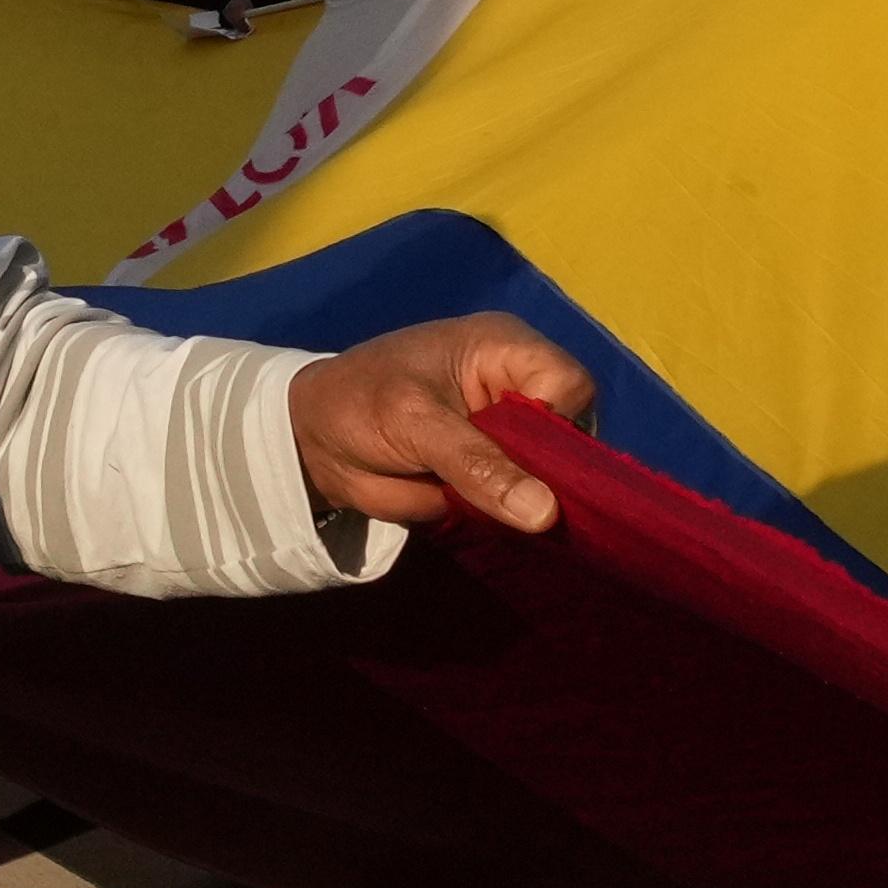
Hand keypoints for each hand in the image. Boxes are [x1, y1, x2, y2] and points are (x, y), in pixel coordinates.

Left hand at [293, 310, 590, 533]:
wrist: (313, 439)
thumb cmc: (360, 402)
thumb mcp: (415, 423)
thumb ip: (478, 465)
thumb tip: (546, 513)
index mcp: (505, 349)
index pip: (570, 384)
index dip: (560, 426)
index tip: (533, 464)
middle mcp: (520, 388)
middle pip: (574, 433)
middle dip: (560, 477)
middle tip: (535, 513)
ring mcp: (513, 436)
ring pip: (558, 476)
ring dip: (544, 506)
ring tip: (524, 528)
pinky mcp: (500, 476)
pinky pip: (530, 503)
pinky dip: (524, 522)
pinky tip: (519, 538)